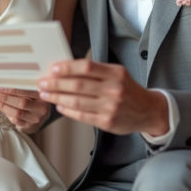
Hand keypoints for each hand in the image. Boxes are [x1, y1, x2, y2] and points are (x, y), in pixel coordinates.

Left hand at [0, 88, 50, 133]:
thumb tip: (0, 84)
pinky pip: (16, 120)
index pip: (27, 91)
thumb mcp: (30, 91)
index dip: (11, 89)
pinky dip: (6, 113)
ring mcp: (35, 118)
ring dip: (4, 106)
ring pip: (17, 113)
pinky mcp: (29, 125)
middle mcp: (41, 107)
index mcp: (42, 95)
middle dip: (5, 98)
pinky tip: (0, 107)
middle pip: (22, 103)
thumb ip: (19, 87)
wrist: (37, 113)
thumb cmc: (31, 98)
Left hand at [38, 59, 168, 135]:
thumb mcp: (118, 74)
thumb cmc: (128, 90)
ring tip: (46, 95)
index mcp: (116, 73)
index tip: (52, 68)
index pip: (87, 68)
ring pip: (77, 102)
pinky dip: (68, 111)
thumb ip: (96, 72)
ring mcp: (110, 107)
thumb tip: (67, 69)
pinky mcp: (107, 122)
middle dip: (56, 84)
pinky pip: (82, 116)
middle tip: (42, 83)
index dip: (67, 68)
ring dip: (58, 98)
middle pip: (78, 85)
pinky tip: (60, 106)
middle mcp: (114, 90)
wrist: (148, 111)